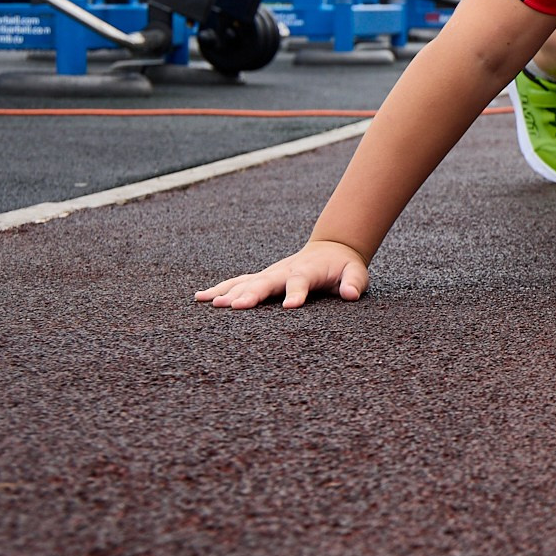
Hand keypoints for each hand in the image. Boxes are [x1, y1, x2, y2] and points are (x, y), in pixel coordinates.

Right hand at [195, 239, 369, 309]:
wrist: (331, 248)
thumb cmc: (344, 266)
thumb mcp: (355, 272)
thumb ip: (354, 282)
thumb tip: (351, 294)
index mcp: (308, 271)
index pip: (301, 282)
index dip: (296, 293)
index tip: (290, 306)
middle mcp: (284, 271)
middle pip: (266, 282)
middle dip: (251, 294)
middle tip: (235, 306)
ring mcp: (270, 273)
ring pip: (247, 282)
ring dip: (229, 292)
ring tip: (212, 304)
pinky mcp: (261, 277)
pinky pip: (238, 282)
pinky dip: (220, 288)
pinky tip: (200, 298)